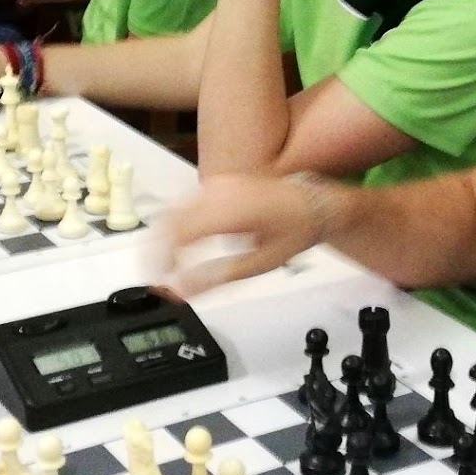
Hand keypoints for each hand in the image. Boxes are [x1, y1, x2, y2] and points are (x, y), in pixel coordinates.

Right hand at [155, 173, 326, 295]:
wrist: (318, 203)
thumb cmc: (296, 231)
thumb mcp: (260, 263)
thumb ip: (218, 278)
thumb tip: (184, 292)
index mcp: (231, 211)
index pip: (179, 232)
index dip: (162, 258)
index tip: (160, 278)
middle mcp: (221, 191)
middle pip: (170, 218)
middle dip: (157, 248)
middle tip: (157, 272)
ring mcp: (221, 183)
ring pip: (175, 207)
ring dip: (166, 235)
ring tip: (167, 261)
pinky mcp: (222, 182)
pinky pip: (188, 201)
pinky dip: (179, 222)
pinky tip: (182, 242)